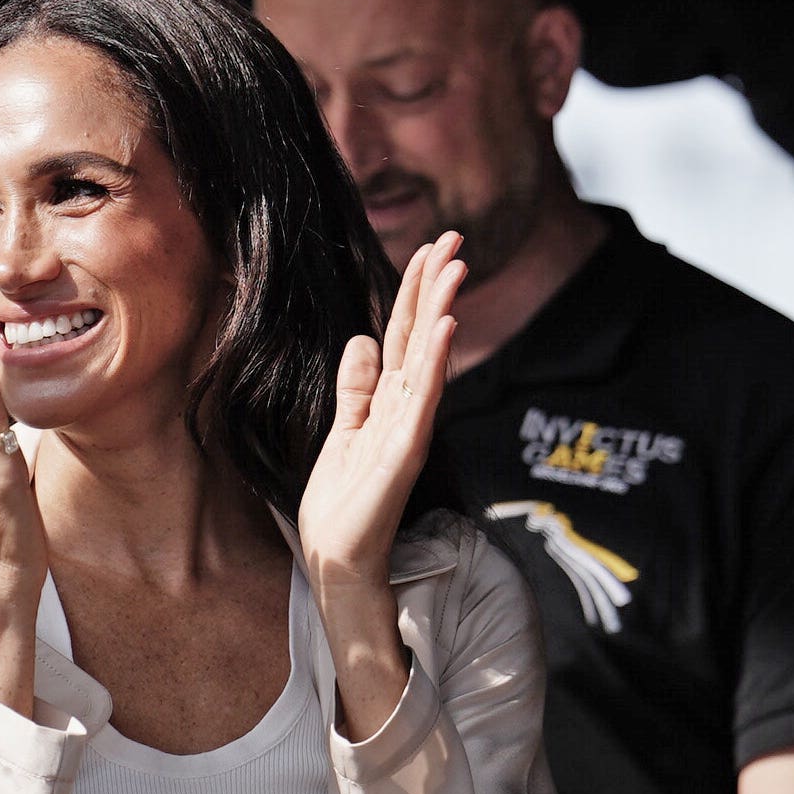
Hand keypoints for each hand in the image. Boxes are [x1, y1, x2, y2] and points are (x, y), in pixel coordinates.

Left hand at [297, 231, 463, 594]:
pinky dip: (435, 362)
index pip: (406, 334)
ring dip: (441, 311)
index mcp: (390, 400)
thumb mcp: (344, 428)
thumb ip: (356, 386)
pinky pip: (423, 399)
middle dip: (436, 286)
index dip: (416, 290)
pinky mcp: (405, 451)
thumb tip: (362, 337)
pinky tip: (446, 328)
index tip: (431, 247)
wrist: (338, 557)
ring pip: (428, 358)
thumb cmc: (344, 501)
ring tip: (454, 267)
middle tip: (454, 237)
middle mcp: (406, 408)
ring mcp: (409, 428)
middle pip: (423, 335)